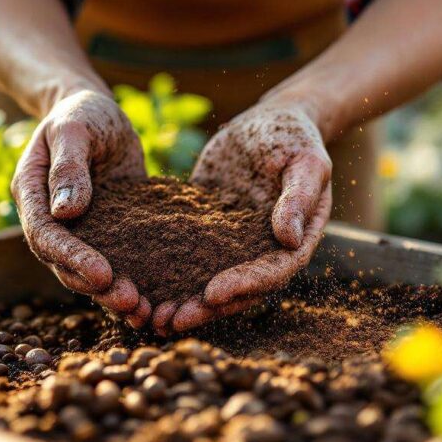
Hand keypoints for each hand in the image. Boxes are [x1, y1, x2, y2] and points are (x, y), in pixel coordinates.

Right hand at [12, 90, 152, 326]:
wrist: (97, 114)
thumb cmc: (82, 113)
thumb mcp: (75, 128)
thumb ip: (69, 165)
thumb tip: (66, 211)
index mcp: (32, 193)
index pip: (46, 235)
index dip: (71, 258)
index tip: (102, 275)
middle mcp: (49, 219)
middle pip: (64, 264)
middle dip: (96, 287)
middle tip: (131, 303)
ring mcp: (78, 230)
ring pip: (88, 272)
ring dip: (113, 296)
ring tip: (145, 313)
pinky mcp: (108, 234)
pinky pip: (115, 262)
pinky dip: (131, 282)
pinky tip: (156, 302)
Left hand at [152, 104, 331, 333]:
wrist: (269, 121)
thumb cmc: (295, 136)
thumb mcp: (306, 161)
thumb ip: (299, 197)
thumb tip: (290, 238)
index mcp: (294, 242)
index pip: (271, 273)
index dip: (244, 285)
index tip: (213, 294)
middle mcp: (263, 251)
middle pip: (237, 290)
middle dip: (204, 308)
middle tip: (171, 320)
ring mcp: (233, 245)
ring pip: (208, 281)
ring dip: (182, 302)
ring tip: (150, 317)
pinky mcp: (207, 231)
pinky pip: (187, 256)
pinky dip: (166, 273)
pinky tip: (136, 283)